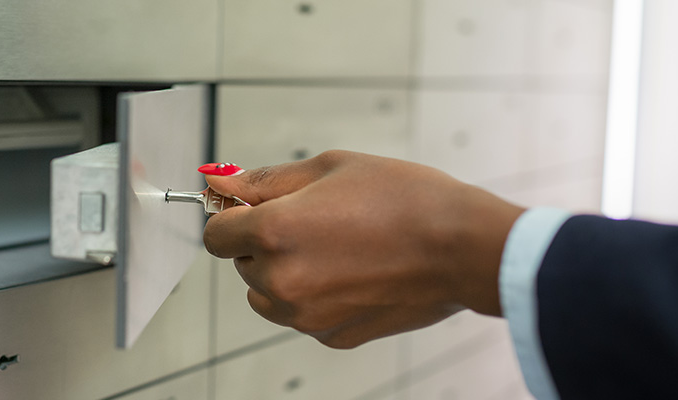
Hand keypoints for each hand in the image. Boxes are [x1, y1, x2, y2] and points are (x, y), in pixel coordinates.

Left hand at [203, 150, 524, 347]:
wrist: (461, 246)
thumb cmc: (404, 199)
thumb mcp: (329, 168)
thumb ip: (265, 180)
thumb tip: (221, 182)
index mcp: (274, 233)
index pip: (215, 234)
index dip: (233, 218)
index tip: (254, 210)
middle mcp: (282, 280)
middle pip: (241, 264)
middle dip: (264, 243)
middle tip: (314, 222)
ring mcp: (306, 315)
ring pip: (266, 295)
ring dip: (284, 273)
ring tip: (334, 248)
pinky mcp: (332, 336)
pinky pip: (302, 315)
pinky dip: (315, 297)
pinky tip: (353, 272)